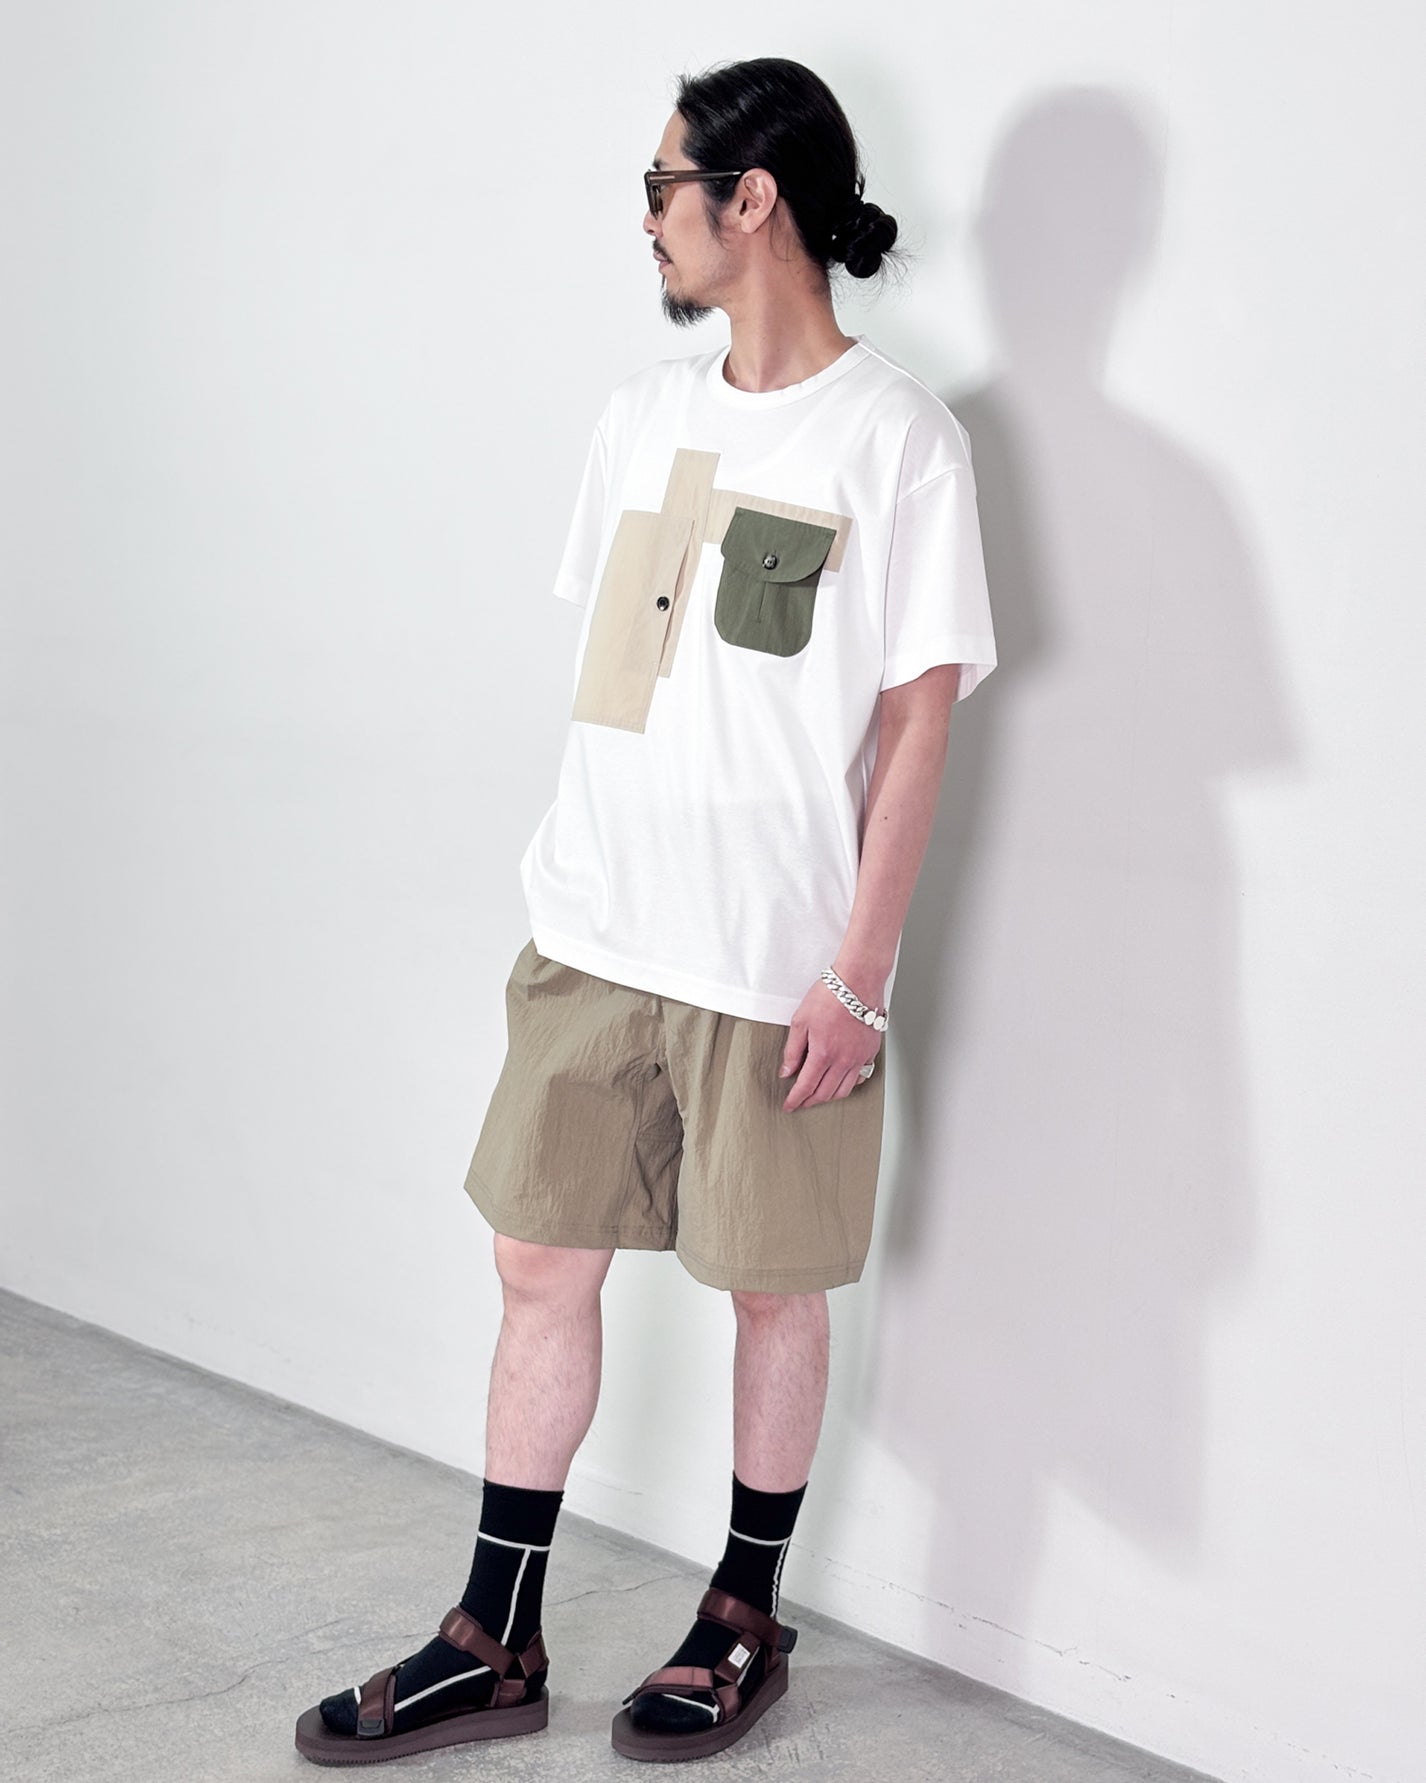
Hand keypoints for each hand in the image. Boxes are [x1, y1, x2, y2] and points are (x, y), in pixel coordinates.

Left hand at [778, 978, 882, 1110]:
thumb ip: (792, 1050)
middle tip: (801, 1102)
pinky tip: (840, 1080)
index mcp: (823, 1054)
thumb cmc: (829, 995)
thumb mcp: (800, 1020)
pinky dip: (848, 1084)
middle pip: (825, 1093)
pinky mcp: (870, 1051)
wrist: (858, 981)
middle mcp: (843, 1060)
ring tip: (818, 1094)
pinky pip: (860, 1077)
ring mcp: (859, 1057)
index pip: (806, 1087)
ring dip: (829, 1096)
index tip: (789, 1106)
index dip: (795, 1100)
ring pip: (844, 1090)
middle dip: (810, 1101)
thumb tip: (786, 1071)